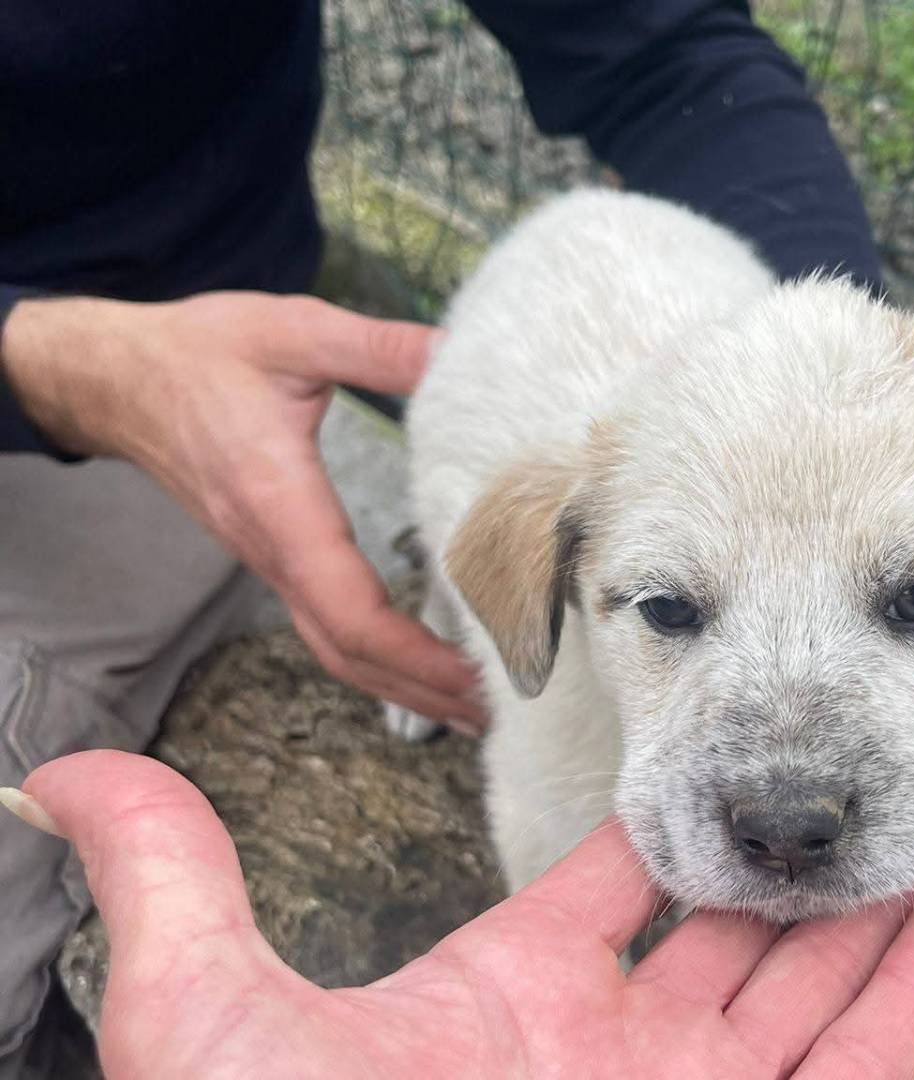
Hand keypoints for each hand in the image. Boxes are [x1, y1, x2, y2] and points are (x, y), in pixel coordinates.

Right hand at [0, 293, 483, 728]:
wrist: (111, 377)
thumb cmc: (196, 353)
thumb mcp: (294, 331)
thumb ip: (380, 347)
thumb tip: (461, 352)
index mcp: (280, 505)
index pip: (350, 610)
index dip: (415, 654)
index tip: (476, 673)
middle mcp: (272, 549)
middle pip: (350, 653)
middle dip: (424, 690)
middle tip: (500, 711)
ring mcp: (269, 559)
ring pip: (336, 649)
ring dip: (402, 685)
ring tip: (472, 705)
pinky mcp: (271, 555)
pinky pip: (324, 626)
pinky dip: (376, 658)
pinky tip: (418, 665)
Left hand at [5, 750, 913, 1078]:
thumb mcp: (209, 1026)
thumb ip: (171, 886)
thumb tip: (65, 775)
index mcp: (512, 999)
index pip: (609, 886)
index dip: (659, 826)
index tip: (703, 766)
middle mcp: (615, 1056)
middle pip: (726, 938)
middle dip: (783, 866)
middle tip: (836, 789)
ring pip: (804, 999)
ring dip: (861, 922)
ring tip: (911, 837)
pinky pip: (858, 1079)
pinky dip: (908, 1007)